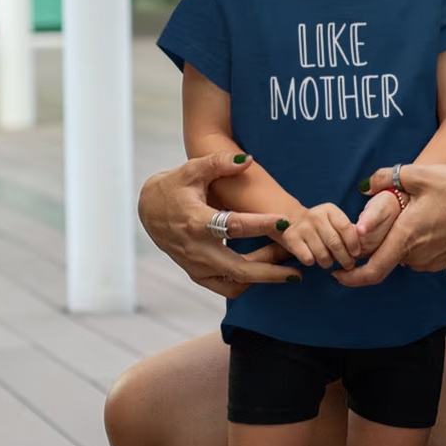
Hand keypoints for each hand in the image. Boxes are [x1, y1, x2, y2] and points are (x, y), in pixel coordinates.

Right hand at [137, 150, 301, 295]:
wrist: (149, 211)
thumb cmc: (175, 187)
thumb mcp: (192, 170)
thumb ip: (218, 163)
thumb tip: (247, 159)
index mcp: (196, 221)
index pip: (233, 226)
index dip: (261, 224)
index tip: (286, 222)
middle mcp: (196, 249)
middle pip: (238, 267)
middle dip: (270, 271)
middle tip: (297, 270)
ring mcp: (196, 265)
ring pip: (235, 280)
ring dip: (263, 275)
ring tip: (287, 264)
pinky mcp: (197, 274)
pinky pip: (227, 287)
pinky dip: (248, 282)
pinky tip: (266, 270)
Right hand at [277, 202, 362, 270]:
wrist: (292, 221)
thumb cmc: (321, 226)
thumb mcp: (333, 222)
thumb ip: (346, 232)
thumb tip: (358, 252)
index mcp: (329, 209)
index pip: (345, 227)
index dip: (353, 243)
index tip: (356, 254)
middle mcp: (315, 215)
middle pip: (335, 243)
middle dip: (345, 258)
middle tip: (348, 265)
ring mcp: (302, 227)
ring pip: (322, 254)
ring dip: (328, 262)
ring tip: (330, 263)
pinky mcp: (291, 238)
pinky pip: (308, 258)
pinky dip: (313, 262)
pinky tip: (314, 259)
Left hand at [336, 164, 445, 288]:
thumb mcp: (421, 174)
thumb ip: (387, 178)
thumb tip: (365, 186)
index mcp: (407, 236)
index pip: (371, 271)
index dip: (350, 277)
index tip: (337, 272)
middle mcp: (417, 255)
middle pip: (384, 259)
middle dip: (374, 246)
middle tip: (376, 223)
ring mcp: (432, 260)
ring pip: (402, 255)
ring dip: (397, 241)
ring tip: (406, 214)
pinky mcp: (444, 259)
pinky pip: (418, 254)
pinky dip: (413, 242)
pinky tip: (422, 220)